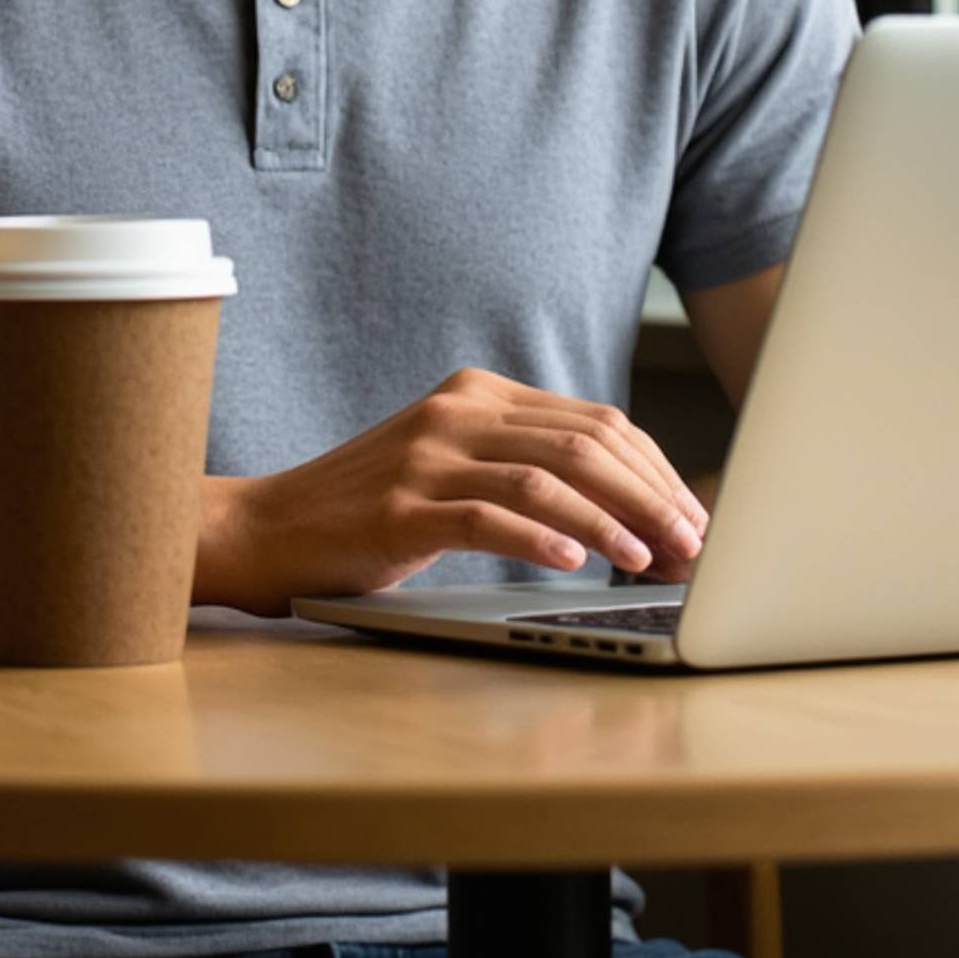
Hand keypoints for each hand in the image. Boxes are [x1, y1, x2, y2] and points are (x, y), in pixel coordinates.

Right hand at [219, 365, 709, 616]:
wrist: (267, 528)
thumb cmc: (369, 510)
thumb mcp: (452, 468)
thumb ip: (524, 469)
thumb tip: (631, 509)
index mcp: (477, 395)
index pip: (595, 423)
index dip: (655, 471)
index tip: (692, 516)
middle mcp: (456, 413)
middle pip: (582, 446)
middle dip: (650, 497)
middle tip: (691, 544)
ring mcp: (425, 459)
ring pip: (546, 480)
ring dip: (612, 523)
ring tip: (650, 559)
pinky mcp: (399, 509)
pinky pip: (487, 518)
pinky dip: (541, 539)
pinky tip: (577, 562)